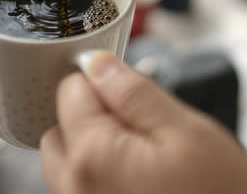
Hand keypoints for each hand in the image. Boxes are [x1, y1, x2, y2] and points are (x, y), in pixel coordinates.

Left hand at [40, 52, 246, 193]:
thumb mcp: (186, 131)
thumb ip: (134, 94)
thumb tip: (98, 65)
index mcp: (93, 157)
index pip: (70, 91)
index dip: (103, 81)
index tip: (132, 92)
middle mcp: (76, 189)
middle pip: (60, 128)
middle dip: (90, 115)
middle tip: (140, 125)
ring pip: (67, 160)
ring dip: (94, 147)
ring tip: (144, 157)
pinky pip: (81, 188)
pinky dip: (101, 175)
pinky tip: (140, 180)